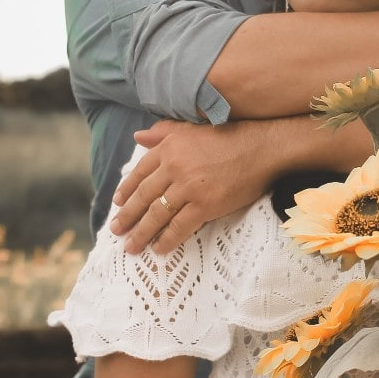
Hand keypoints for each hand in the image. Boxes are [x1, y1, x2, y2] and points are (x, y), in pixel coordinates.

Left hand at [110, 120, 276, 254]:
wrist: (263, 148)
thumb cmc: (231, 136)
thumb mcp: (192, 128)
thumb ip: (164, 132)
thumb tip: (138, 136)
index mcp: (169, 147)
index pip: (139, 173)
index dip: (126, 191)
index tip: (117, 203)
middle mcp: (174, 167)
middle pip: (143, 197)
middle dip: (126, 216)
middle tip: (116, 231)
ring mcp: (188, 187)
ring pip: (157, 215)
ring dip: (141, 233)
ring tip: (131, 246)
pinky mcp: (205, 205)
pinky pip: (179, 227)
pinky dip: (167, 240)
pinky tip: (158, 249)